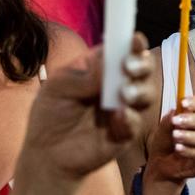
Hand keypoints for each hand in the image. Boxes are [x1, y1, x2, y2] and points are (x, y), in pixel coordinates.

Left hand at [18, 34, 151, 181]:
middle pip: (143, 68)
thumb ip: (82, 77)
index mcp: (100, 67)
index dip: (132, 43)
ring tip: (125, 94)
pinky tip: (118, 118)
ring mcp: (124, 108)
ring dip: (140, 90)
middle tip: (128, 68)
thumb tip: (107, 65)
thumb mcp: (57, 88)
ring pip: (147, 93)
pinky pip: (136, 123)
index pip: (122, 49)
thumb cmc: (50, 114)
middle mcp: (117, 84)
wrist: (48, 153)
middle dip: (142, 65)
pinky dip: (130, 118)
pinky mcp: (126, 132)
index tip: (134, 41)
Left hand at [144, 95, 194, 185]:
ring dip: (190, 136)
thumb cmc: (170, 137)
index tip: (182, 103)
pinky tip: (178, 148)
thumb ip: (172, 118)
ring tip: (175, 136)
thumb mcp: (167, 125)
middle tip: (176, 121)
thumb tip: (177, 111)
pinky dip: (189, 150)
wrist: (164, 161)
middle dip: (194, 120)